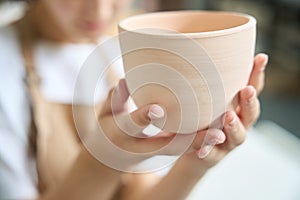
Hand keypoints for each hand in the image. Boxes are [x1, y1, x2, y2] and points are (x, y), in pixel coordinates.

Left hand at [173, 53, 268, 174]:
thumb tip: (192, 53)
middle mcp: (237, 124)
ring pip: (237, 136)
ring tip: (228, 117)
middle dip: (249, 102)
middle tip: (246, 90)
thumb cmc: (199, 121)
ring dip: (234, 127)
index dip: (257, 75)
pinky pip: (211, 155)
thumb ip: (203, 84)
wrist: (192, 152)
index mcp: (237, 107)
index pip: (251, 89)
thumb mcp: (203, 101)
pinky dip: (207, 151)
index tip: (260, 58)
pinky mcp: (212, 156)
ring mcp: (227, 142)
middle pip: (250, 114)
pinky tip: (201, 150)